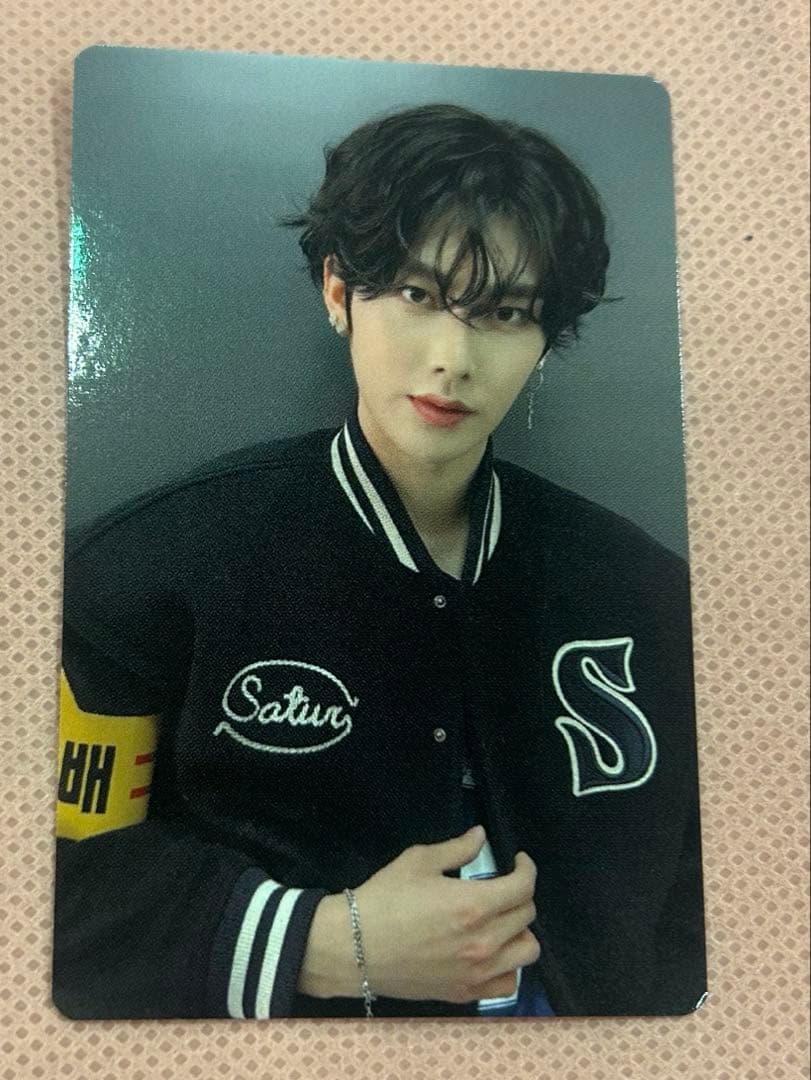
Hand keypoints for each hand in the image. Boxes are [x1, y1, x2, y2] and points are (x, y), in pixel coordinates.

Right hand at [299, 826, 539, 1003]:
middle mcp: (483, 941)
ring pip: (527, 951)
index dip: (527, 868)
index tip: (518, 861)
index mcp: (473, 905)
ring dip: (519, 931)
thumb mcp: (418, 861)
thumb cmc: (384, 898)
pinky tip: (492, 952)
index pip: (523, 887)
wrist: (353, 947)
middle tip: (501, 887)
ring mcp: (476, 972)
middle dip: (519, 894)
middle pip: (526, 915)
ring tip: (500, 920)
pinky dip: (508, 965)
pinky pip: (508, 983)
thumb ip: (456, 848)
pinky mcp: (465, 993)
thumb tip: (480, 835)